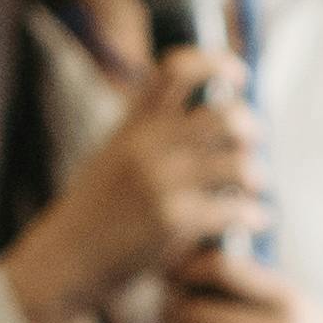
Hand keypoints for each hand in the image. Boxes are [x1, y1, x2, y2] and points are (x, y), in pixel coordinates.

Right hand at [0, 50, 265, 322]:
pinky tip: (258, 219)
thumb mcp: (110, 158)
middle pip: (223, 115)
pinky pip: (234, 210)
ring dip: (256, 174)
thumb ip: (147, 135)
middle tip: (255, 141)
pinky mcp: (174, 221)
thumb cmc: (93, 214)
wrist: (63, 261)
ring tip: (257, 185)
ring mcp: (161, 182)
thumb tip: (201, 119)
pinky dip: (254, 214)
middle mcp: (147, 146)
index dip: (216, 62)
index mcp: (132, 125)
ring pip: (238, 163)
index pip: (175, 69)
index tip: (239, 74)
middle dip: (250, 126)